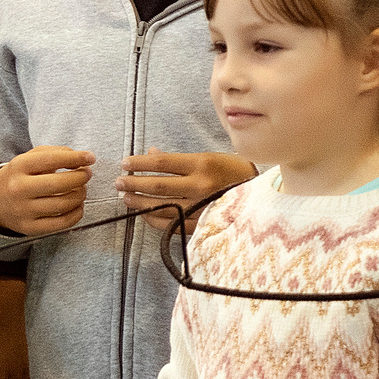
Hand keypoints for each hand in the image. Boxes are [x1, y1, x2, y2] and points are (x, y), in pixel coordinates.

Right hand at [0, 146, 93, 236]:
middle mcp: (19, 188)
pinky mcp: (30, 228)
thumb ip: (55, 153)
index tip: (90, 157)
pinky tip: (77, 205)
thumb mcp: (29, 158)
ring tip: (81, 189)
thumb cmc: (19, 177)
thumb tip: (83, 159)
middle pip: (59, 184)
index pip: (52, 160)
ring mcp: (24, 211)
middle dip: (80, 178)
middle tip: (87, 174)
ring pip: (63, 204)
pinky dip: (77, 214)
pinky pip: (61, 223)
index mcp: (18, 166)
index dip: (76, 158)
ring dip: (80, 195)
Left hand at [117, 151, 256, 232]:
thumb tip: (151, 153)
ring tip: (125, 198)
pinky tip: (144, 215)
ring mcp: (201, 207)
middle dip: (133, 183)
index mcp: (201, 164)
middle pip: (157, 185)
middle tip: (119, 182)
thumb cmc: (232, 172)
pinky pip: (172, 224)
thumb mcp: (208, 157)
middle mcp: (200, 185)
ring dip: (139, 202)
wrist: (259, 195)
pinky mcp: (202, 224)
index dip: (139, 163)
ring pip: (161, 206)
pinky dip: (154, 220)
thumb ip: (178, 159)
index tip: (125, 163)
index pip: (161, 162)